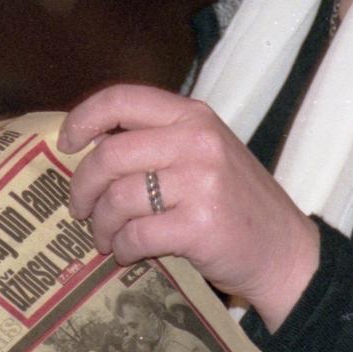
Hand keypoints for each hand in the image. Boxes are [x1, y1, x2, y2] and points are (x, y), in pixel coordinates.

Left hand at [60, 84, 319, 330]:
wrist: (286, 252)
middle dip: (82, 186)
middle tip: (79, 207)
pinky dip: (122, 248)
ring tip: (105, 237)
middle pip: (109, 155)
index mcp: (194, 116)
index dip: (84, 118)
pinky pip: (135, 234)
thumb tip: (89, 145)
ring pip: (117, 198)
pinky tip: (127, 253)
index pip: (122, 98)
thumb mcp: (205, 153)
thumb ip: (158, 141)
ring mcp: (201, 182)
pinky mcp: (199, 225)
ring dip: (101, 224)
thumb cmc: (236, 203)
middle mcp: (197, 141)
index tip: (66, 144)